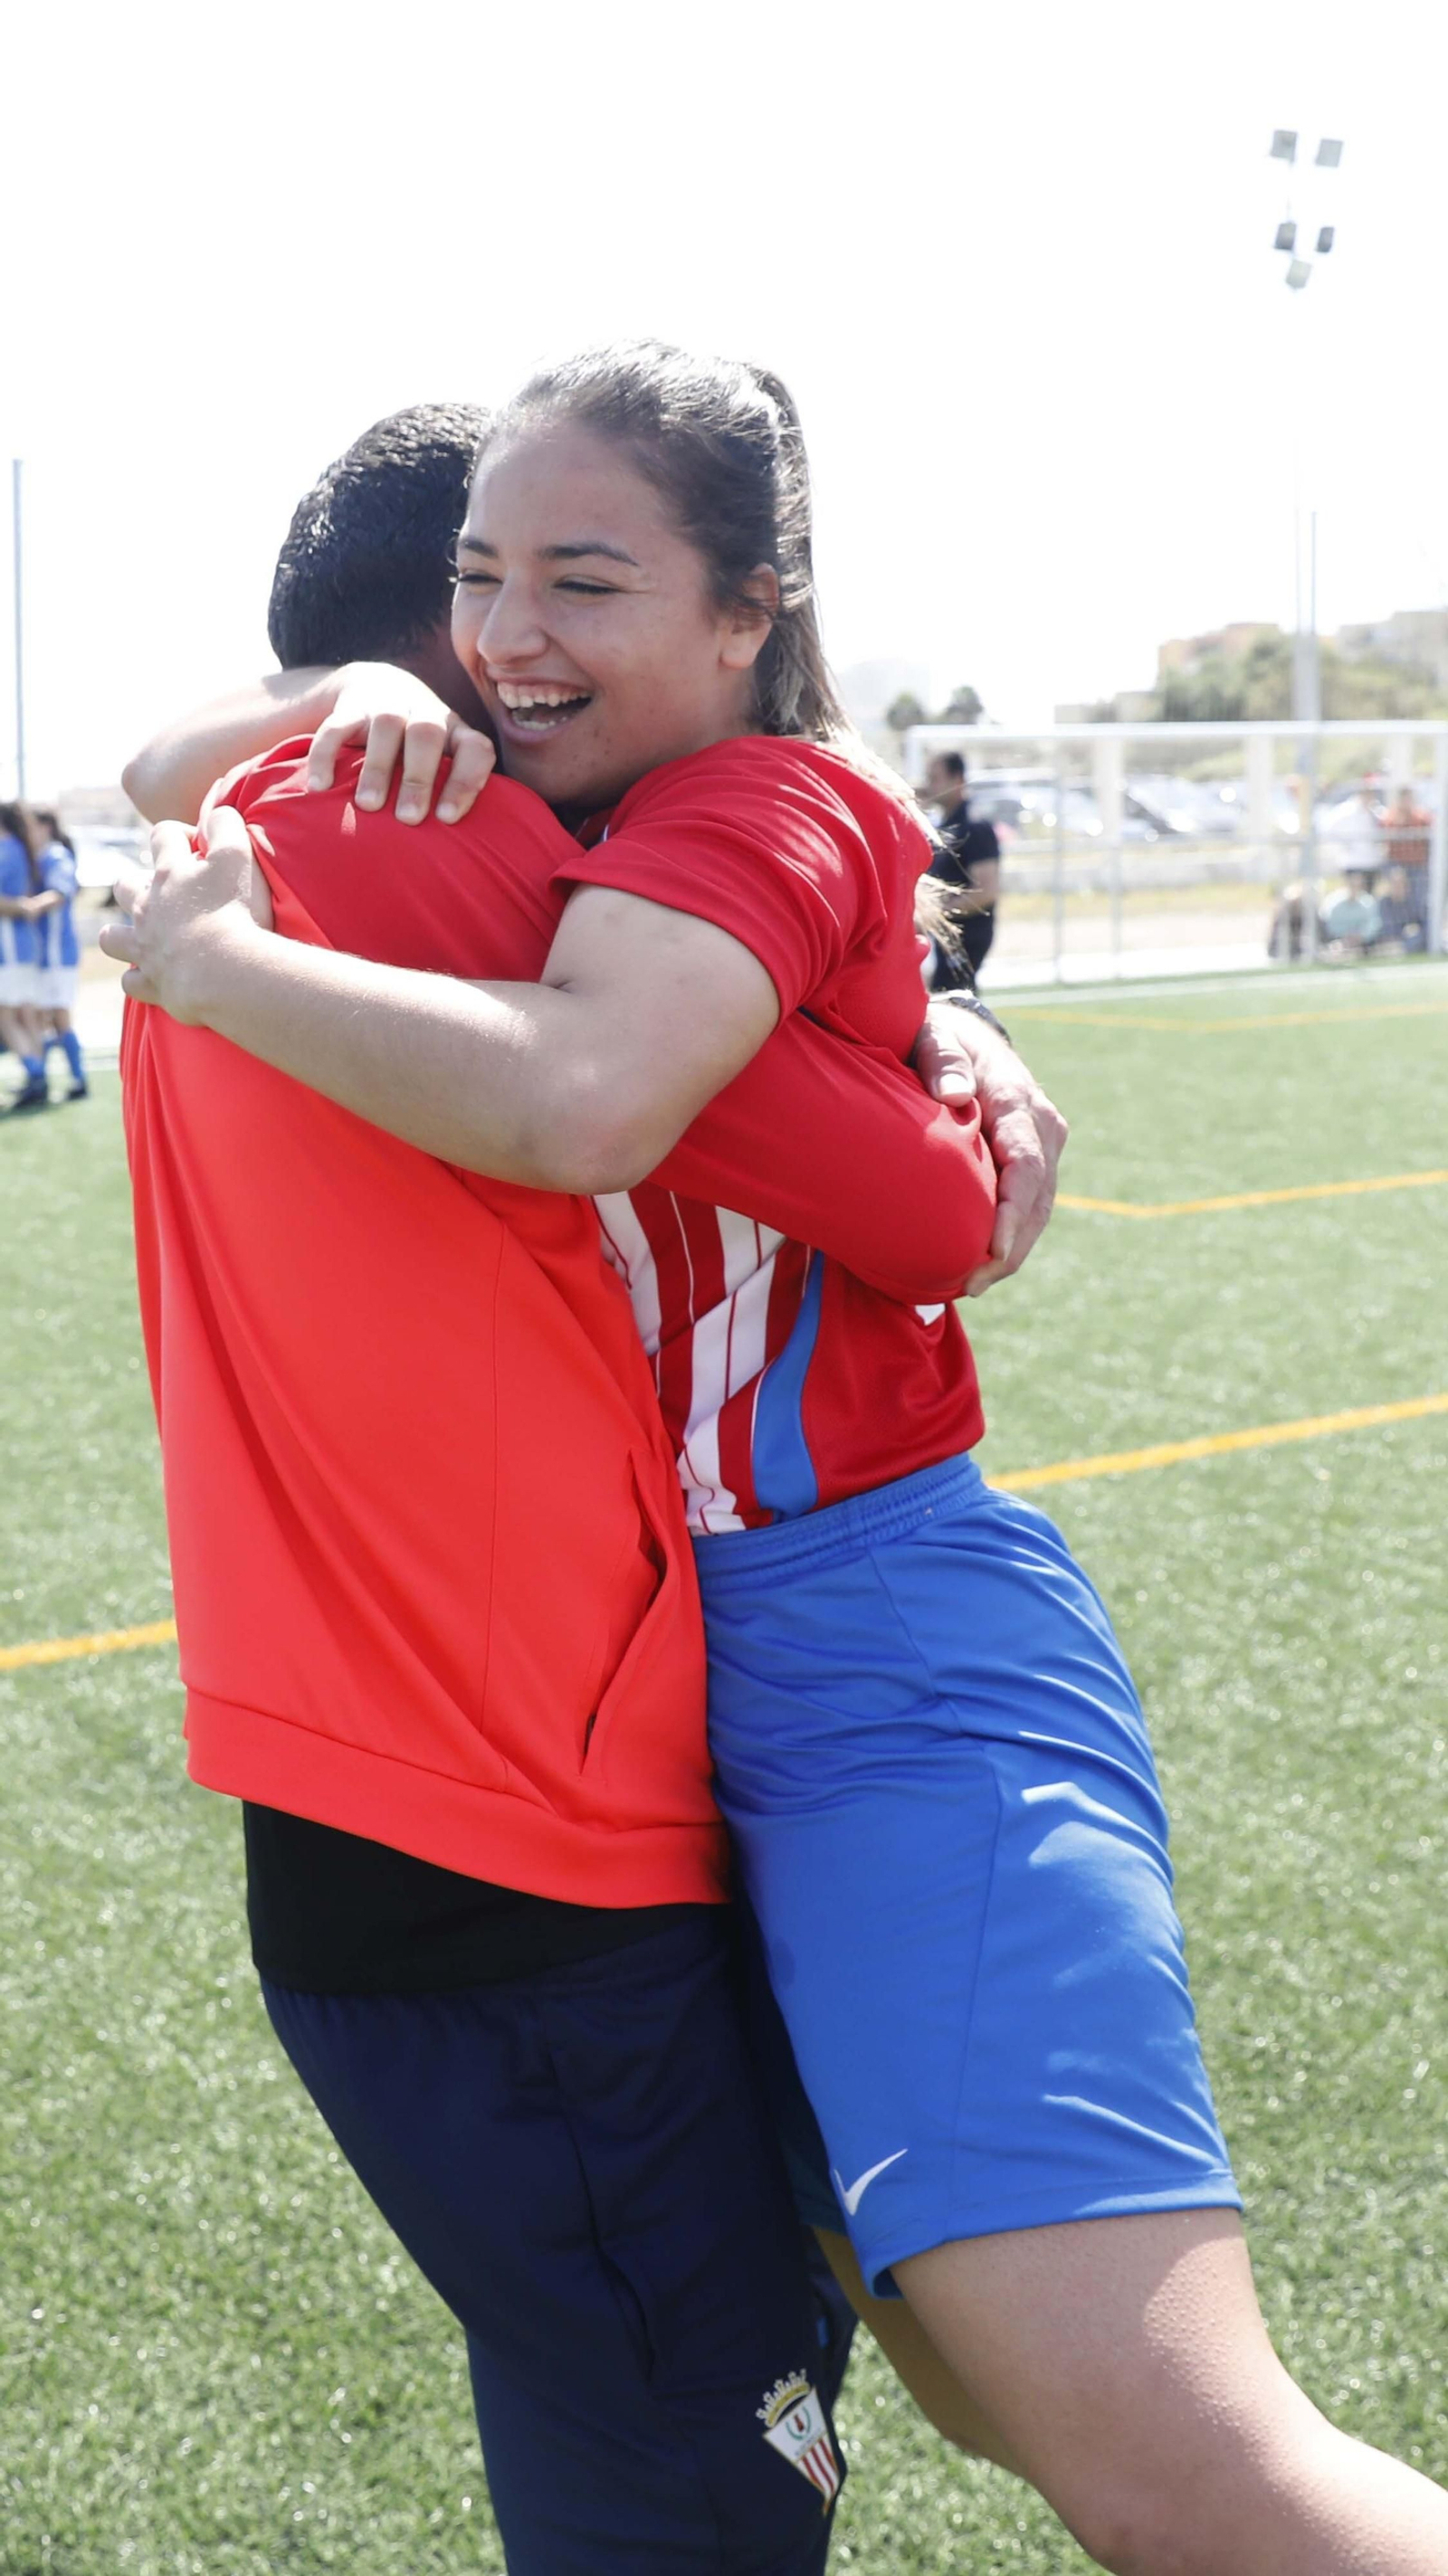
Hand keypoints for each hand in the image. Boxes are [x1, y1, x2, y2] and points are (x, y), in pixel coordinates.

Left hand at [99, 808, 272, 1020]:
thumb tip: (217, 813)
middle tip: (166, 891)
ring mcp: (145, 947)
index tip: (202, 845)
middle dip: (137, 883)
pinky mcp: (152, 983)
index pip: (162, 835)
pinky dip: (139, 977)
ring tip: (140, 935)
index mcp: (170, 872)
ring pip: (112, 938)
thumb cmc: (235, 911)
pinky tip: (152, 976)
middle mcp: (148, 907)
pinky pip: (132, 981)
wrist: (226, 971)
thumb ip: (226, 826)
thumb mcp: (239, 856)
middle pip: (125, 885)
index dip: (179, 833)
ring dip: (120, 934)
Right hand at [305, 661, 496, 824]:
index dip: (466, 781)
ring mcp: (387, 704)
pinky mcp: (351, 705)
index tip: (446, 818)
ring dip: (379, 768)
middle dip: (419, 778)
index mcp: (456, 732)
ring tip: (368, 807)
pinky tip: (321, 787)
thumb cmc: (417, 750)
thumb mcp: (442, 762)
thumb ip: (450, 793)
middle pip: (427, 735)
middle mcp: (425, 712)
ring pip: (387, 726)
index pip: (475, 749)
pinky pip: (337, 725)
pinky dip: (326, 755)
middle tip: (409, 818)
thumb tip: (460, 853)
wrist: (379, 686)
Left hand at [912, 1009, 1066, 1293]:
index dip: (1012, 1213)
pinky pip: (1030, 1206)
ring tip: (974, 1285)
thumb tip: (953, 1095)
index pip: (1025, 1166)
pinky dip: (1011, 1238)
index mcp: (1019, 1100)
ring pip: (1038, 1210)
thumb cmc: (939, 1037)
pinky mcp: (1035, 1159)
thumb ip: (942, 1061)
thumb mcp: (934, 1037)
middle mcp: (1042, 1126)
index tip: (992, 1250)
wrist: (964, 1033)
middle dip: (1010, 1248)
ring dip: (1011, 1252)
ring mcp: (1043, 1144)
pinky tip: (982, 1266)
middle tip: (973, 1285)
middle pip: (1037, 1199)